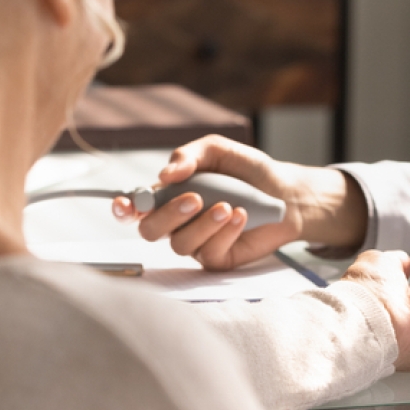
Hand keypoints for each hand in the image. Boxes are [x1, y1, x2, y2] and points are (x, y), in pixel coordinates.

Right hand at [112, 135, 365, 269]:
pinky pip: (209, 253)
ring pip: (180, 244)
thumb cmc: (249, 171)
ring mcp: (196, 242)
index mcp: (171, 194)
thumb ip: (190, 155)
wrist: (286, 192)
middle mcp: (177, 222)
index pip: (135, 207)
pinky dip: (225, 232)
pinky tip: (241, 216)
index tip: (126, 203)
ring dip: (203, 224)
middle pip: (150, 230)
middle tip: (196, 197)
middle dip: (168, 214)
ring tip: (229, 205)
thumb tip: (167, 173)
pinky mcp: (217, 259)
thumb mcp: (219, 151)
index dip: (124, 208)